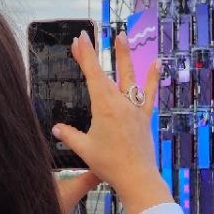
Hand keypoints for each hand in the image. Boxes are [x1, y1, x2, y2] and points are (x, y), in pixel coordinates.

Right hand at [51, 30, 171, 213]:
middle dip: (95, 53)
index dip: (84, 55)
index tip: (79, 39)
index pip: (92, 74)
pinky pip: (149, 94)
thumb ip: (69, 135)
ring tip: (122, 36)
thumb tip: (56, 129)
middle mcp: (120, 102)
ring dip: (125, 56)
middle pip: (106, 72)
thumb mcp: (84, 149)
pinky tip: (157, 62)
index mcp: (104, 106)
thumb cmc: (109, 164)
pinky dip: (153, 78)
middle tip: (90, 35)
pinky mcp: (144, 117)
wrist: (136, 177)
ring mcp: (134, 108)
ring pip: (129, 77)